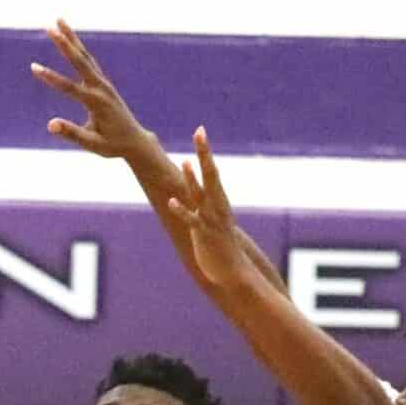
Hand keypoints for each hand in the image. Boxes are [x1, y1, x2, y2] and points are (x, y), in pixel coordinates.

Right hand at [32, 19, 156, 162]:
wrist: (135, 141)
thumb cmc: (112, 146)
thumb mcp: (92, 144)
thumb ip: (72, 134)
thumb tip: (51, 125)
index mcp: (97, 103)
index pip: (70, 88)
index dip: (51, 78)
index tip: (34, 67)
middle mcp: (101, 88)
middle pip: (80, 62)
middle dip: (64, 45)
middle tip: (49, 28)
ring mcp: (104, 83)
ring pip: (85, 56)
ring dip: (71, 38)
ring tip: (57, 21)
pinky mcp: (103, 82)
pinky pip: (89, 61)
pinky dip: (78, 48)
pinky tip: (69, 38)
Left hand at [168, 127, 252, 286]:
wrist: (234, 274)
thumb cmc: (222, 250)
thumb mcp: (213, 225)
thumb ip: (203, 210)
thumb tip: (194, 199)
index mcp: (220, 202)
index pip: (213, 171)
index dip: (206, 152)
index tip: (200, 131)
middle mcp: (217, 206)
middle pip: (211, 174)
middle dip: (204, 153)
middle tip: (200, 132)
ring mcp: (211, 220)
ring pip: (201, 195)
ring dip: (192, 179)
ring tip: (184, 163)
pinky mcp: (204, 235)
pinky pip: (192, 221)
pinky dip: (182, 210)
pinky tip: (172, 201)